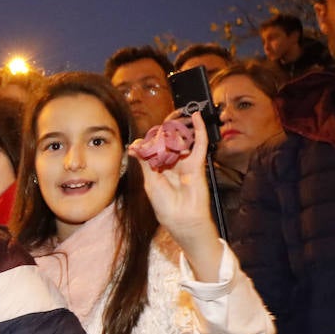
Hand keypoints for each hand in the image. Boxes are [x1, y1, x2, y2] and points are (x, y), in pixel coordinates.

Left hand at [135, 111, 221, 280]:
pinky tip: (196, 117)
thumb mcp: (150, 182)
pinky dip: (198, 130)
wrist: (183, 220)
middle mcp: (172, 164)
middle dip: (166, 129)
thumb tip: (134, 146)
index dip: (150, 140)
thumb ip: (145, 162)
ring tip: (178, 113)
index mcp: (159, 169)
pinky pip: (199, 144)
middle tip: (163, 121)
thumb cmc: (166, 206)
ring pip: (183, 139)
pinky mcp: (197, 164)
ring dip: (180, 126)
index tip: (141, 138)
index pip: (155, 148)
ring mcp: (185, 163)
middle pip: (170, 141)